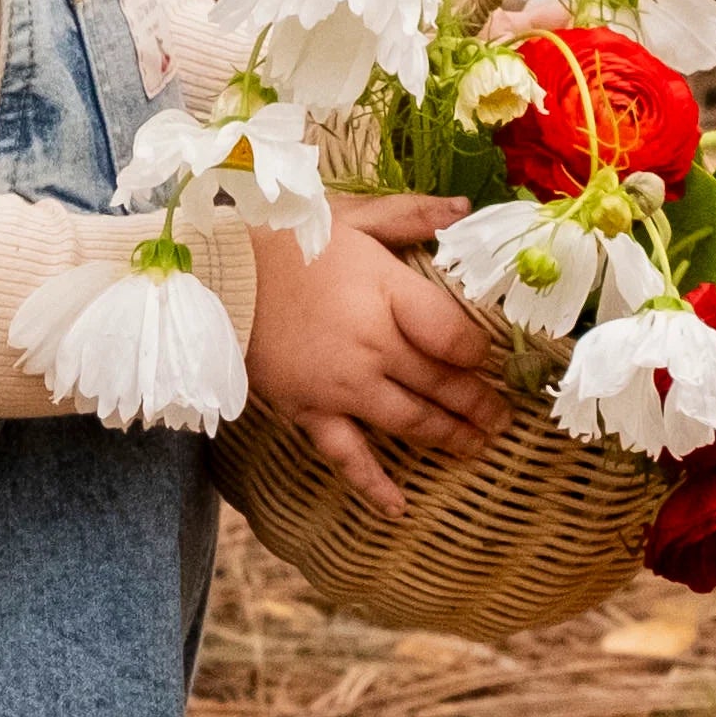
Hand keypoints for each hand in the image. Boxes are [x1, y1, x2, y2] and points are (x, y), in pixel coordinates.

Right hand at [245, 192, 500, 519]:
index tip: (489, 359)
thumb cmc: (284, 238)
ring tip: (477, 446)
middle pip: (442, 383)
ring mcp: (341, 385)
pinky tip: (399, 507)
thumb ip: (411, 213)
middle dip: (478, 403)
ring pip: (410, 420)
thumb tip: (465, 209)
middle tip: (503, 418)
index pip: (457, 338)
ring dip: (448, 437)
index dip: (480, 354)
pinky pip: (347, 455)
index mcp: (388, 294)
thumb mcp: (351, 214)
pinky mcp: (308, 410)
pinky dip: (373, 484)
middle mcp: (372, 346)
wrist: (212, 273)